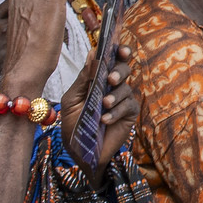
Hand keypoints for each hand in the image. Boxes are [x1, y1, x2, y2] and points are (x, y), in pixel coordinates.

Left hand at [63, 45, 135, 169]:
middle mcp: (112, 86)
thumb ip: (83, 78)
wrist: (80, 152)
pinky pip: (128, 107)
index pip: (111, 60)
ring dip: (114, 96)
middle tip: (110, 79)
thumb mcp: (72, 100)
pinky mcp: (130, 114)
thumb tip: (93, 54)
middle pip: (124, 69)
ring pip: (126, 89)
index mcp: (98, 79)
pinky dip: (116, 112)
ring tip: (104, 104)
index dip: (119, 51)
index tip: (120, 49)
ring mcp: (122, 100)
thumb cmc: (74, 124)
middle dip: (119, 71)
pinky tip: (105, 120)